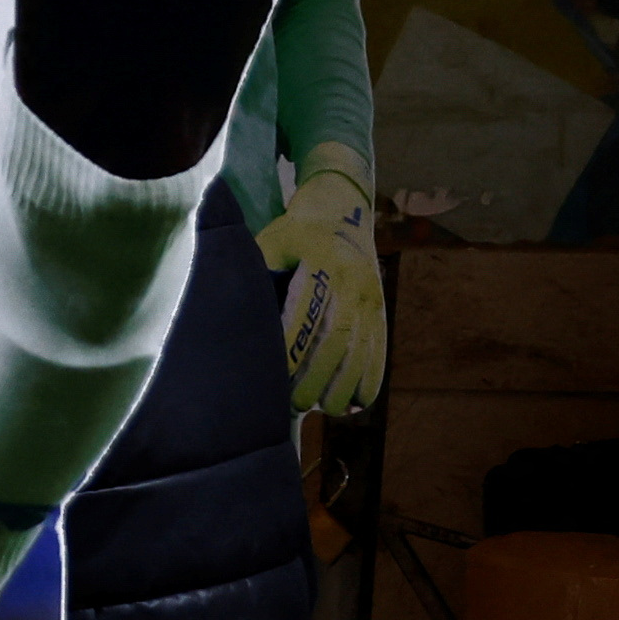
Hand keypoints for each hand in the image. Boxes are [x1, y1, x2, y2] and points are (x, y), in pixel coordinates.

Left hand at [254, 147, 387, 417]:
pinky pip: (380, 351)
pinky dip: (369, 380)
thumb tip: (237, 300)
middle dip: (320, 375)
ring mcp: (372, 299)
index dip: (295, 346)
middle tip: (298, 405)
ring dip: (345, 385)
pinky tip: (354, 404)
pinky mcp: (380, 312)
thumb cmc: (298, 230)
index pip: (308, 311)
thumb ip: (259, 266)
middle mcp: (353, 283)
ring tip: (325, 410)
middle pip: (339, 337)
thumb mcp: (274, 237)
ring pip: (363, 349)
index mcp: (324, 262)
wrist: (343, 208)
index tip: (278, 376)